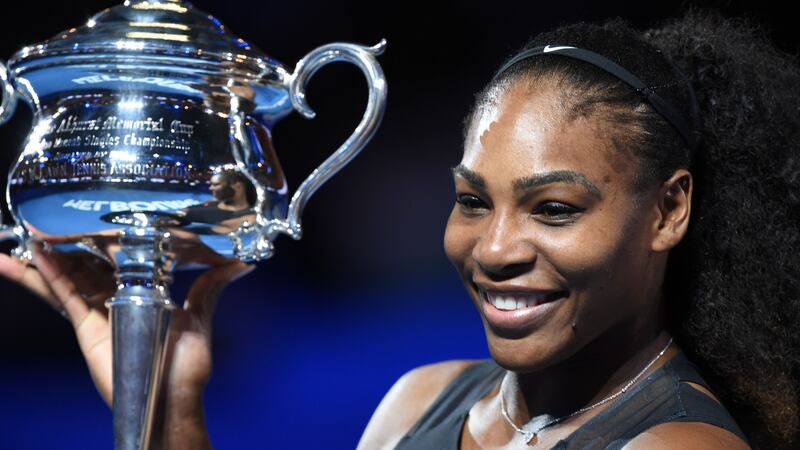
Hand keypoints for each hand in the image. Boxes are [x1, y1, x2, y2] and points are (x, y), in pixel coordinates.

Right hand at [0, 243, 253, 447]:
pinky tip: (33, 258)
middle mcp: (118, 299)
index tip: (95, 216)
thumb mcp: (200, 317)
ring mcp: (100, 312)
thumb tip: (240, 264)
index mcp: (144, 293)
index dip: (106, 239)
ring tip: (25, 235)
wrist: (172, 398)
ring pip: (69, 278)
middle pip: (89, 265)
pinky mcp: (88, 328)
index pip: (121, 259)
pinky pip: (66, 298)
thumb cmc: (187, 365)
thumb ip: (208, 288)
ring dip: (46, 258)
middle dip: (69, 244)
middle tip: (49, 218)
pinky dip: (49, 278)